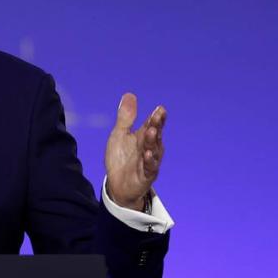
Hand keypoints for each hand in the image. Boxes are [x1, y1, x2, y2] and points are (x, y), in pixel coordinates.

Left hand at [105, 93, 165, 209]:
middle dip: (157, 125)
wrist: (117, 184)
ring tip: (152, 131)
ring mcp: (149, 162)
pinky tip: (148, 154)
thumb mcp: (120, 135)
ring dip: (153, 141)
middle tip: (158, 115)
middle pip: (155, 135)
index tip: (160, 108)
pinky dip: (149, 161)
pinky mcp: (145, 176)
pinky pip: (149, 168)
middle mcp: (150, 148)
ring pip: (154, 150)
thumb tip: (130, 94)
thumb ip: (126, 117)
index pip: (152, 124)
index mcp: (144, 137)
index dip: (156, 117)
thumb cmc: (121, 157)